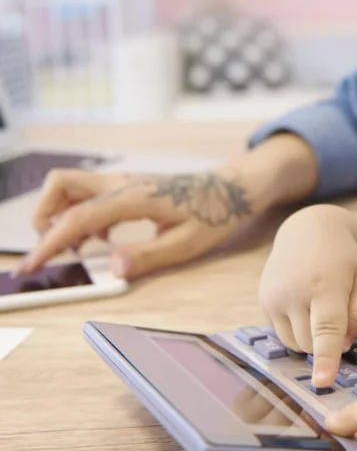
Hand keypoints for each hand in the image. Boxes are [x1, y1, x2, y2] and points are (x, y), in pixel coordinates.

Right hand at [18, 169, 254, 278]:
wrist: (233, 189)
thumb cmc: (214, 214)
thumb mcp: (188, 244)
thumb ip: (149, 256)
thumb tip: (115, 269)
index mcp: (134, 198)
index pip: (77, 218)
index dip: (49, 243)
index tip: (30, 266)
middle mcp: (122, 183)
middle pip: (60, 184)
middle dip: (44, 215)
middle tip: (56, 249)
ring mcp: (123, 181)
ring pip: (70, 185)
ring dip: (61, 214)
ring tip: (82, 247)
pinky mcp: (127, 185)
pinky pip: (88, 193)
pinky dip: (81, 213)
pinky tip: (103, 238)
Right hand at [258, 205, 356, 387]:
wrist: (309, 230)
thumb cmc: (343, 257)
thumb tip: (342, 346)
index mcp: (327, 286)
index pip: (326, 329)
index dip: (325, 358)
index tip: (322, 382)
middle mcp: (295, 292)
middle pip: (311, 342)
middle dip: (326, 344)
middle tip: (338, 318)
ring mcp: (275, 297)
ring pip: (294, 343)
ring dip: (311, 339)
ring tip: (320, 309)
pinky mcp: (264, 301)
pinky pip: (282, 334)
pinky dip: (297, 330)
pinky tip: (305, 307)